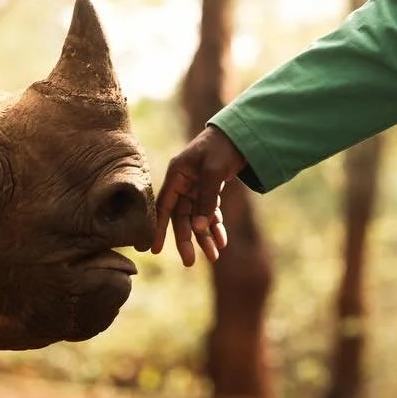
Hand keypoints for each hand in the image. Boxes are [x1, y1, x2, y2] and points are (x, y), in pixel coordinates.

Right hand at [151, 125, 245, 265]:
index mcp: (177, 175)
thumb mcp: (214, 172)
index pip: (164, 206)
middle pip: (181, 217)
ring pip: (197, 218)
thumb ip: (207, 200)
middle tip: (189, 263)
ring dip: (205, 237)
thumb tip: (199, 229)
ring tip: (214, 256)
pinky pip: (210, 213)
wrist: (241, 134)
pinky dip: (216, 226)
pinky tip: (222, 241)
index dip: (159, 228)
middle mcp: (184, 183)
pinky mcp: (210, 190)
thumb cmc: (222, 148)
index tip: (155, 249)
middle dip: (187, 239)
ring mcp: (197, 187)